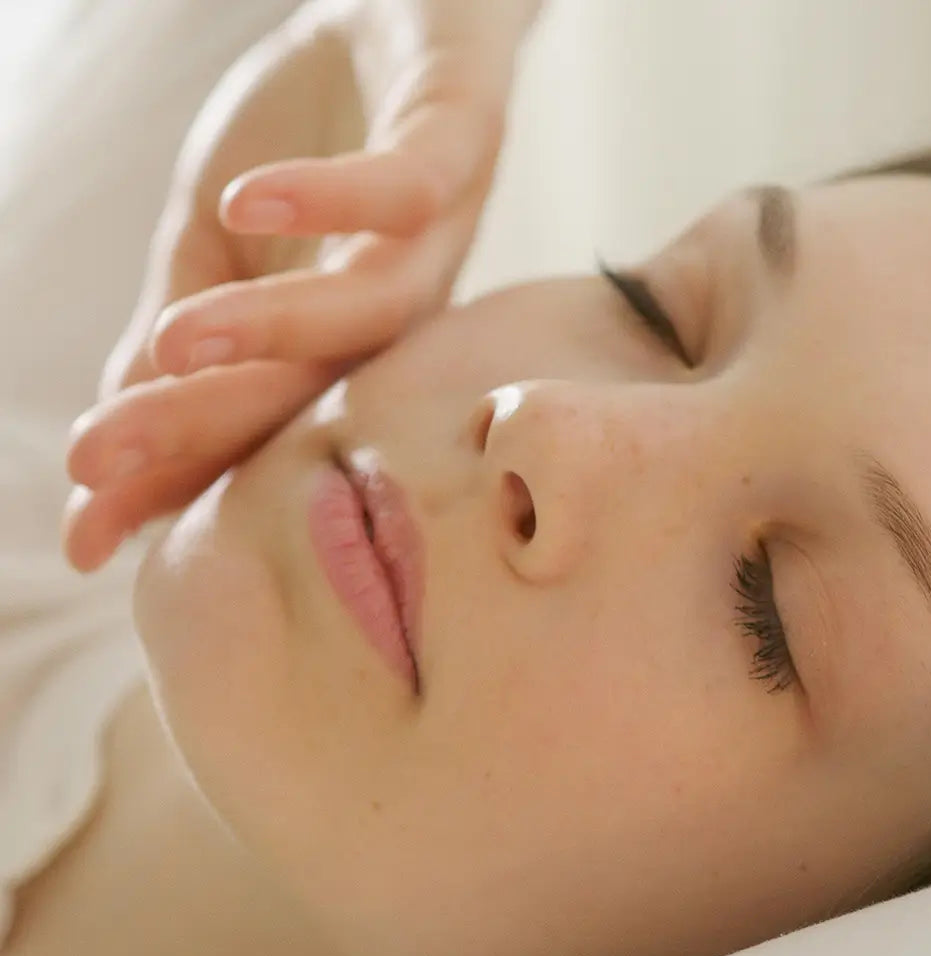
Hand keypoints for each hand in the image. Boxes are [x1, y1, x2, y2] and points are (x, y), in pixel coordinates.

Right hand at [64, 0, 540, 572]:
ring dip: (269, 328)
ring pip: (368, 310)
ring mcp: (436, 234)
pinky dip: (336, 198)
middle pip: (308, 387)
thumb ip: (171, 341)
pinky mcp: (458, 143)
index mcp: (339, 346)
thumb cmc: (307, 144)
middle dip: (203, 425)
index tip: (84, 540)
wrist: (398, 17)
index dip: (172, 479)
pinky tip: (250, 201)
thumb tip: (103, 459)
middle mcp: (396, 312)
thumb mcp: (211, 246)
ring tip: (173, 341)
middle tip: (98, 460)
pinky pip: (407, 184)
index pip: (251, 424)